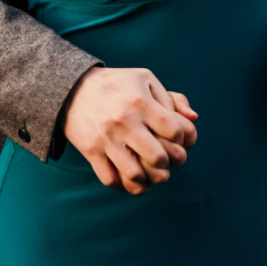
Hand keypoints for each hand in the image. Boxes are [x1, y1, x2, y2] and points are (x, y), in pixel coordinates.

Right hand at [59, 66, 198, 193]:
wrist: (72, 89)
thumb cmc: (118, 85)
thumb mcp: (146, 80)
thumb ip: (173, 99)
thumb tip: (194, 118)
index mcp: (140, 101)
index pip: (174, 131)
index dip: (184, 139)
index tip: (179, 140)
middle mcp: (124, 121)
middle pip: (158, 158)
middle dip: (170, 164)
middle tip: (168, 161)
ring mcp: (106, 138)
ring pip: (134, 174)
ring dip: (149, 180)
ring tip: (154, 175)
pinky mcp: (91, 151)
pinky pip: (110, 179)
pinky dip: (125, 185)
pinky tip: (133, 178)